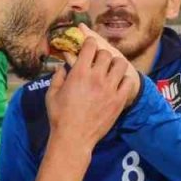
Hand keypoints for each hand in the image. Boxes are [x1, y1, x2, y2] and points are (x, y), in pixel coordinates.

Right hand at [47, 27, 133, 150]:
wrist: (73, 138)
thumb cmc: (59, 116)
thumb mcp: (51, 94)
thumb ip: (57, 77)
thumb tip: (62, 67)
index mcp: (79, 72)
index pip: (90, 46)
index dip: (90, 42)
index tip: (89, 45)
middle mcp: (96, 77)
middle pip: (106, 54)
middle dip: (102, 55)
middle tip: (99, 61)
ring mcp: (109, 88)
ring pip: (120, 64)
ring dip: (115, 65)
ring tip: (111, 71)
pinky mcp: (119, 100)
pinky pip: (128, 82)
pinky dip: (124, 80)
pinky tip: (118, 84)